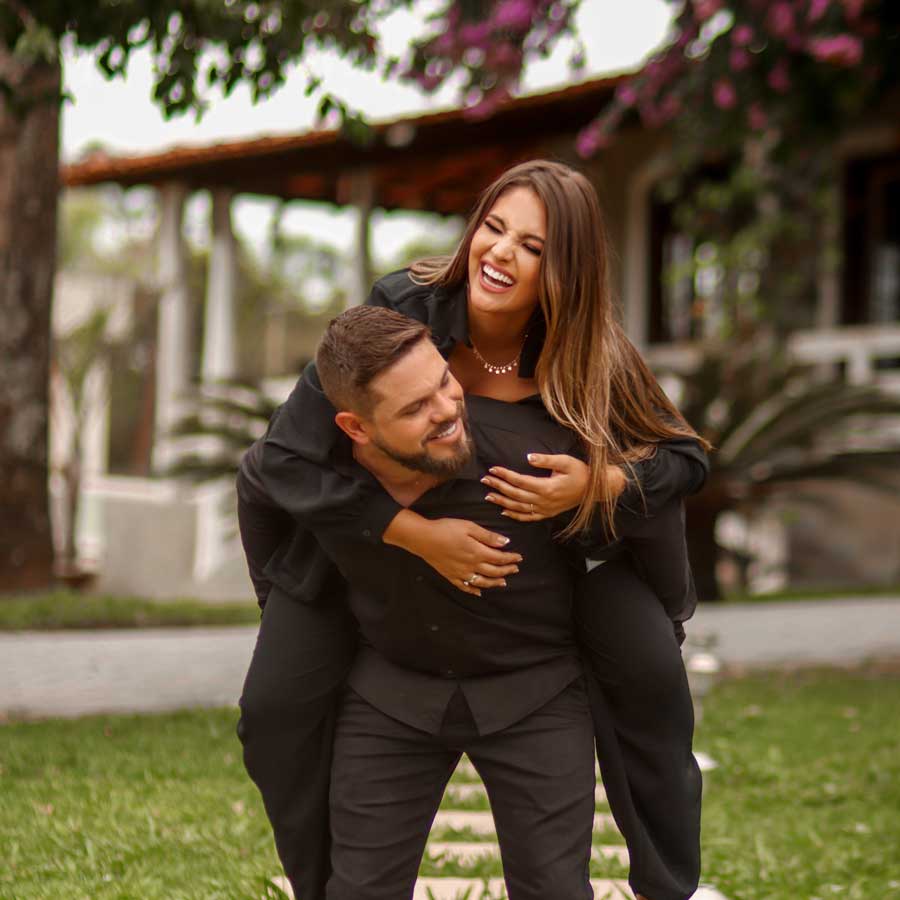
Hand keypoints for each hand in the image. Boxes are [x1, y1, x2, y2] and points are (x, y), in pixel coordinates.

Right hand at [384, 511, 522, 595]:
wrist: (423, 538)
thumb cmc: (446, 529)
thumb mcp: (469, 527)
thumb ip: (487, 536)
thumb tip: (505, 542)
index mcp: (478, 552)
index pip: (500, 558)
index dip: (511, 558)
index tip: (519, 558)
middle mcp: (472, 566)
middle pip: (494, 571)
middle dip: (506, 570)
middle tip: (515, 569)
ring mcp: (461, 573)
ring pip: (482, 582)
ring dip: (494, 583)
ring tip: (503, 582)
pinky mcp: (451, 576)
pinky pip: (465, 587)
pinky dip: (473, 590)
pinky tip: (479, 592)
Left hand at [481, 454, 625, 521]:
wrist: (595, 490)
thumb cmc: (581, 472)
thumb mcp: (566, 461)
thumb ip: (546, 460)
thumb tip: (528, 457)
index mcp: (547, 487)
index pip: (519, 481)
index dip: (504, 475)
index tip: (492, 469)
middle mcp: (544, 501)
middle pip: (515, 494)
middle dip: (498, 487)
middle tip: (485, 480)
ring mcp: (546, 509)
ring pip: (519, 508)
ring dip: (502, 502)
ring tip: (488, 496)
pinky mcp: (548, 513)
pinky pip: (528, 517)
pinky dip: (515, 515)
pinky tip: (505, 512)